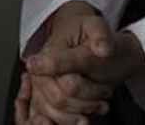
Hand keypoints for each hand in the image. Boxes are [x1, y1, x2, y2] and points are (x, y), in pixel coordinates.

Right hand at [20, 1, 115, 123]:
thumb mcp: (98, 29)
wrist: (87, 43)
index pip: (66, 80)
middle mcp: (39, 73)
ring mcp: (39, 89)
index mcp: (49, 52)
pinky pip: (50, 120)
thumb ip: (100, 37)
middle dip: (87, 100)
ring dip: (81, 112)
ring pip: (55, 114)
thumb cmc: (90, 37)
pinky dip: (69, 122)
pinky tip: (85, 118)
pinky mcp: (44, 101)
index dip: (84, 89)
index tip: (104, 92)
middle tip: (105, 93)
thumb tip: (103, 49)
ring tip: (99, 104)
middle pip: (60, 99)